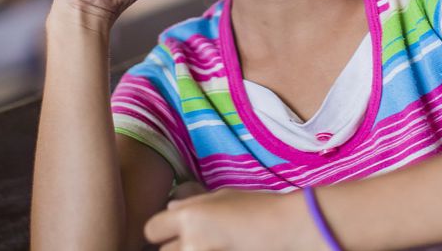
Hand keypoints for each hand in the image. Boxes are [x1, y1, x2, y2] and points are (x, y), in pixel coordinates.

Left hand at [145, 188, 325, 250]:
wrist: (290, 232)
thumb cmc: (261, 209)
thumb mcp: (224, 196)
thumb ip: (193, 203)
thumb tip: (170, 208)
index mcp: (188, 217)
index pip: (151, 230)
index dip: (162, 230)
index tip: (174, 232)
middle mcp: (190, 242)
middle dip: (179, 246)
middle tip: (205, 239)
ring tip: (219, 242)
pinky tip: (225, 246)